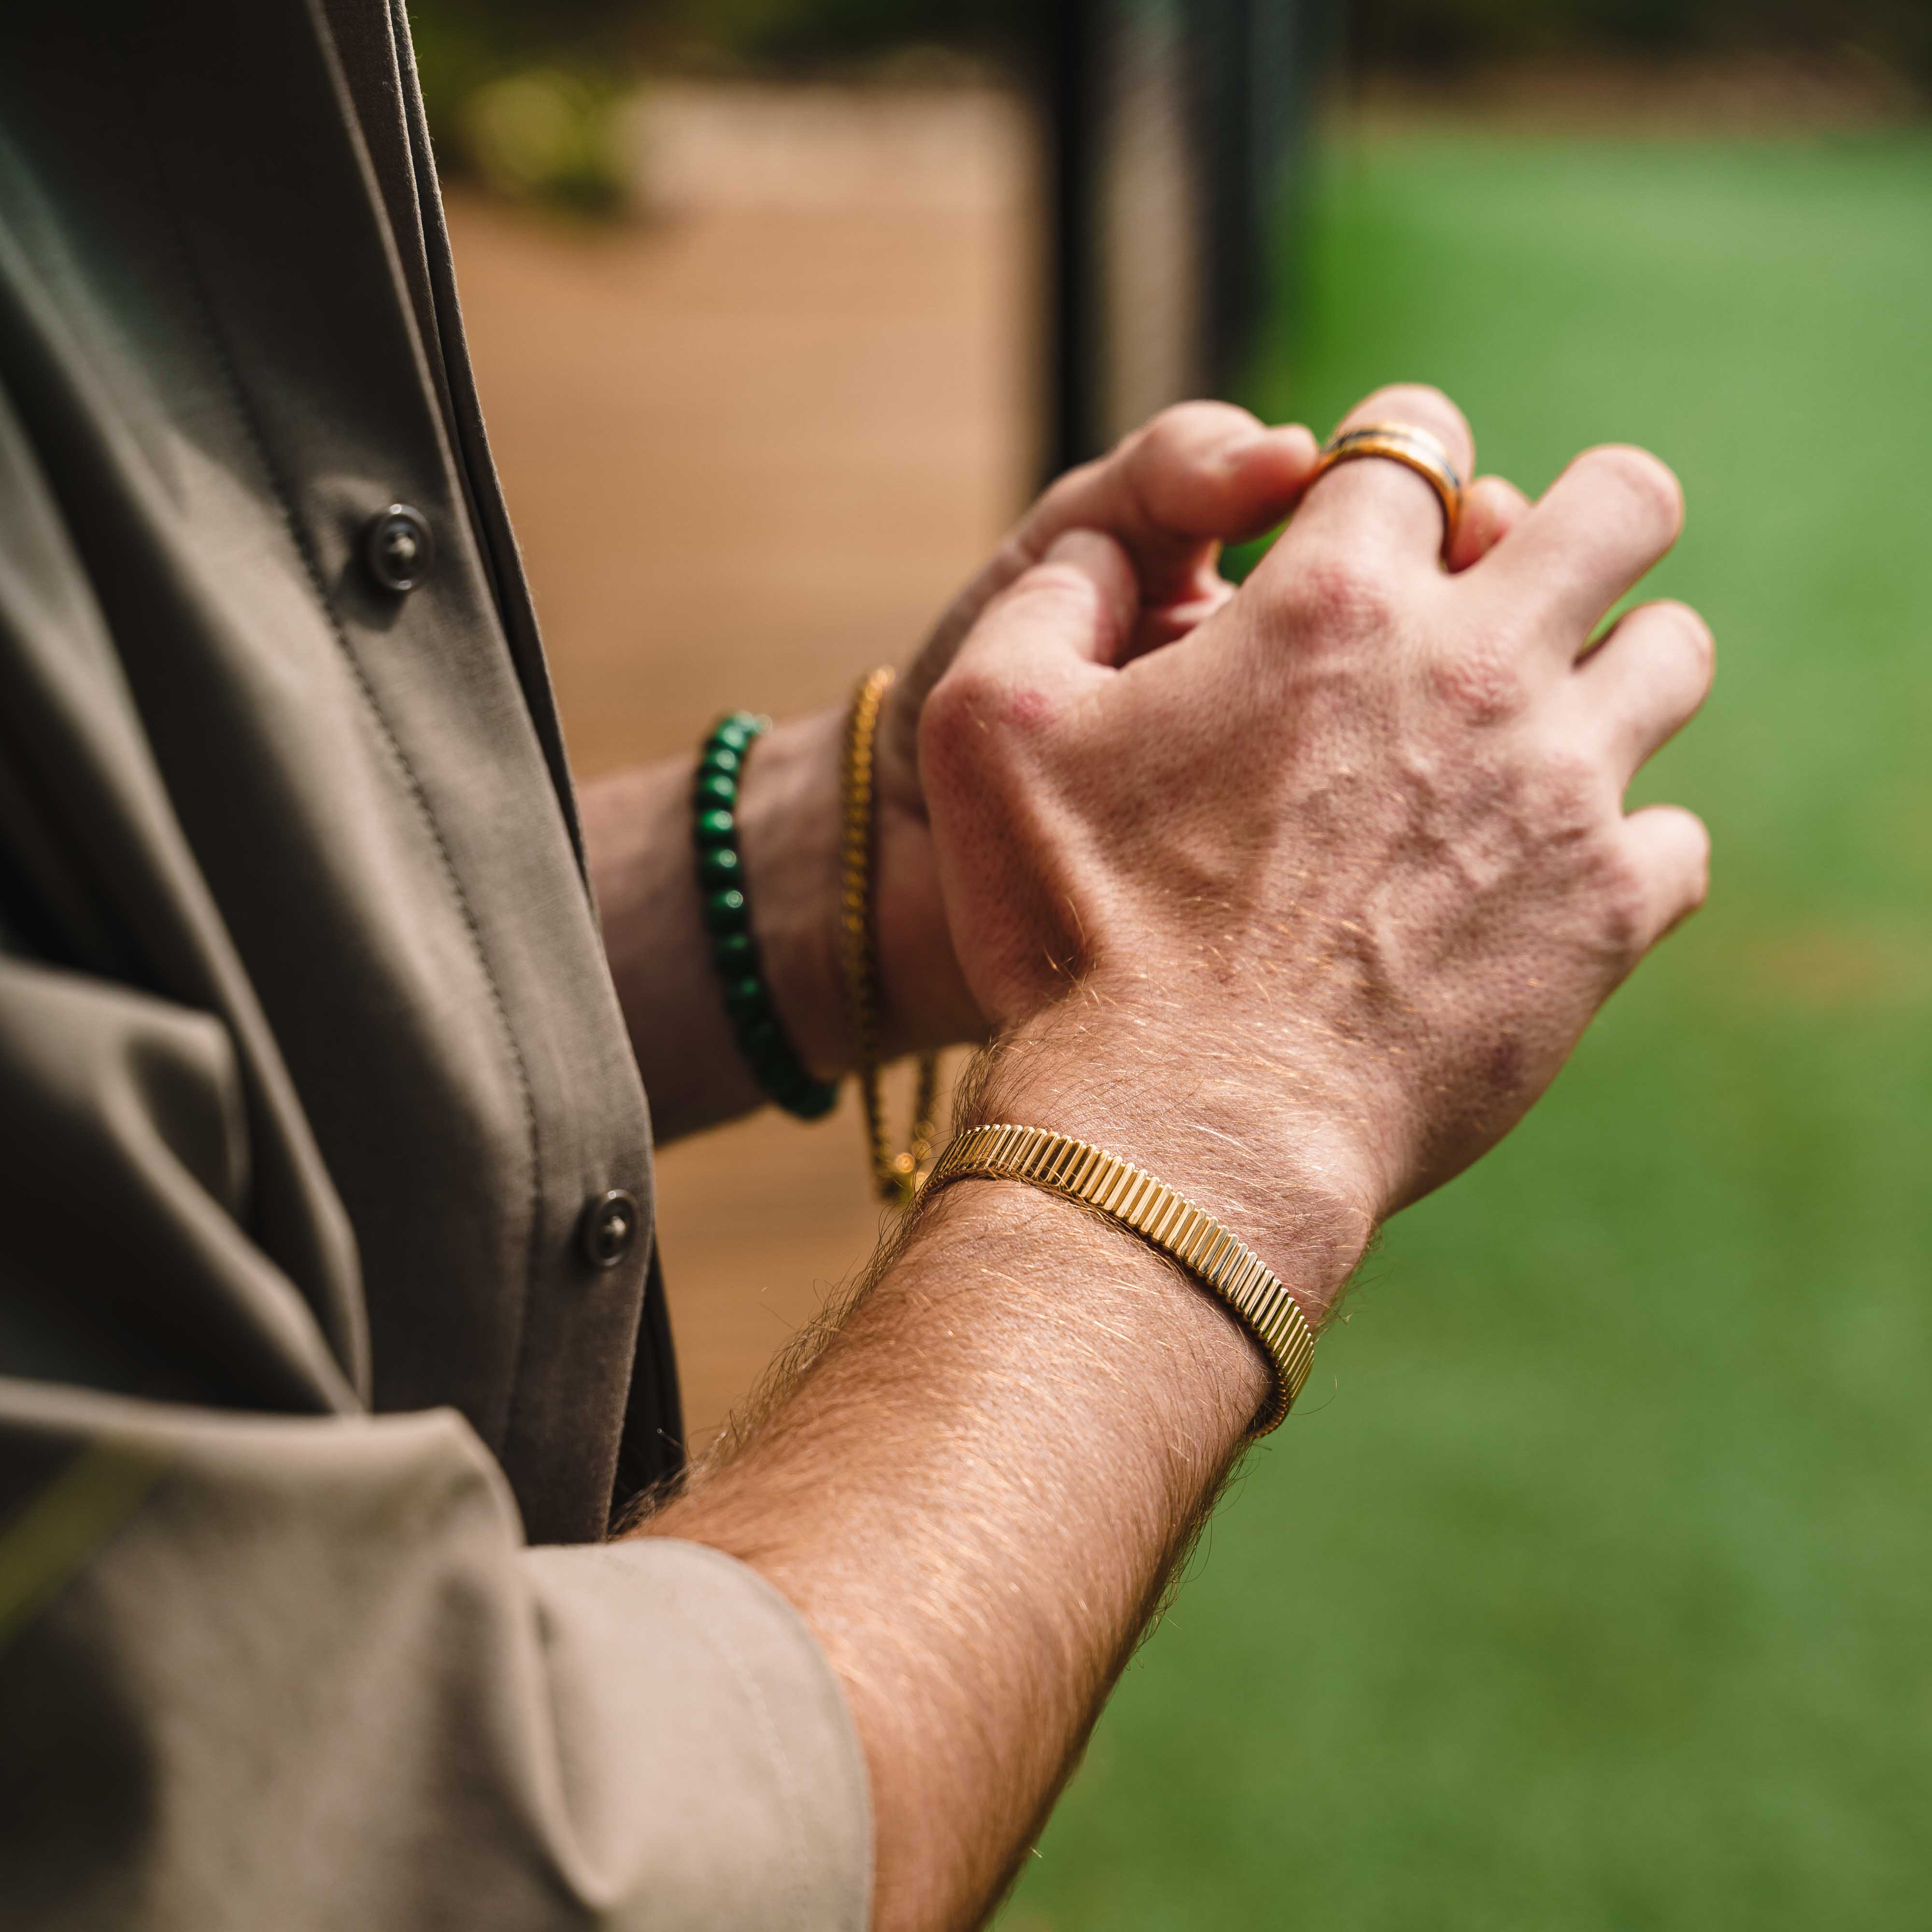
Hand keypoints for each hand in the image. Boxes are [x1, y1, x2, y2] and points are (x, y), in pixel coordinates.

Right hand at [917, 385, 1712, 1287]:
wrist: (1185, 1131)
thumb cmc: (1074, 933)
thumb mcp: (983, 728)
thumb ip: (1053, 592)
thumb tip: (1127, 552)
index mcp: (1330, 601)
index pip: (1414, 437)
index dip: (1389, 462)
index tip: (1366, 531)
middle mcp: (1478, 669)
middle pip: (1619, 505)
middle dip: (1569, 521)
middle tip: (1502, 592)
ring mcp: (1562, 792)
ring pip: (1672, 654)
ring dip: (1610, 668)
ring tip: (1532, 732)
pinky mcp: (1607, 915)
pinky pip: (1674, 835)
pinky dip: (1617, 843)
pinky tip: (1536, 878)